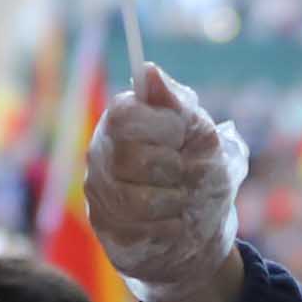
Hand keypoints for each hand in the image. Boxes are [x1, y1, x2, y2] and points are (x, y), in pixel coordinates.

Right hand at [86, 64, 250, 301]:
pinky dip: (168, 228)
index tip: (183, 137)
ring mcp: (98, 191)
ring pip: (133, 199)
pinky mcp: (105, 228)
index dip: (162, 128)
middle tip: (185, 173)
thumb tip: (148, 71)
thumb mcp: (202, 136)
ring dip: (173, 202)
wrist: (201, 229)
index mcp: (122, 120)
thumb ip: (178, 105)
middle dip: (173, 170)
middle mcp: (101, 152)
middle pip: (129, 158)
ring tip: (183, 200)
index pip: (125, 116)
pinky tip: (175, 223)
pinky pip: (135, 231)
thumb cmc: (201, 172)